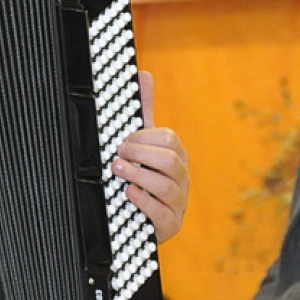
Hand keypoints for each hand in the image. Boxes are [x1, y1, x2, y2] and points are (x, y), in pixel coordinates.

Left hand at [112, 70, 188, 241]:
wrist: (135, 215)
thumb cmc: (141, 175)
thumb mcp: (142, 143)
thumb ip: (144, 111)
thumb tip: (145, 74)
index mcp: (177, 156)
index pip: (169, 139)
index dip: (143, 137)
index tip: (123, 140)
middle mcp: (182, 179)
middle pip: (170, 160)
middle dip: (140, 154)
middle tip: (118, 154)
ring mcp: (179, 203)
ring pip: (166, 186)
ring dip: (137, 175)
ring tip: (117, 171)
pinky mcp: (171, 225)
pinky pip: (162, 212)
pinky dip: (143, 200)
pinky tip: (128, 193)